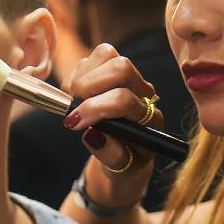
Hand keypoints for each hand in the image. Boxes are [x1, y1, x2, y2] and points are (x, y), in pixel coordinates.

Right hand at [62, 43, 163, 175]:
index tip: (74, 123)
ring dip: (83, 77)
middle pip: (120, 67)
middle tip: (74, 109)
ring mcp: (128, 76)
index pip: (124, 99)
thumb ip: (111, 155)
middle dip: (88, 87)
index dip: (95, 108)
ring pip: (106, 54)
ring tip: (76, 101)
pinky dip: (77, 74)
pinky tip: (76, 95)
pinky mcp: (111, 68)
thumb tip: (94, 135)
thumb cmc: (124, 160)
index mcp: (150, 117)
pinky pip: (92, 57)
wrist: (125, 153)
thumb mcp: (121, 168)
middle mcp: (143, 91)